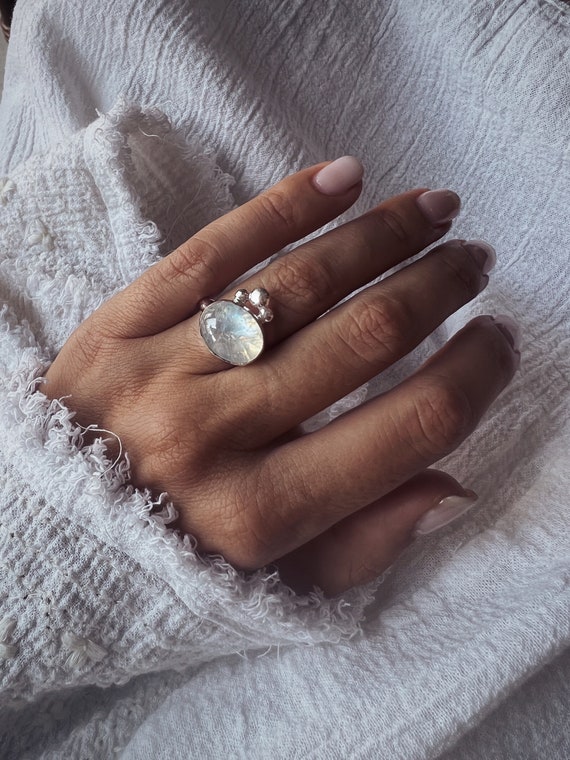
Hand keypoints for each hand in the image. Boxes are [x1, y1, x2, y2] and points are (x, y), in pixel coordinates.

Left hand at [44, 157, 519, 595]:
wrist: (39, 531)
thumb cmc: (167, 561)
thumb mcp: (271, 585)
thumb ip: (364, 542)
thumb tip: (452, 484)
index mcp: (260, 515)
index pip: (405, 427)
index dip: (473, 377)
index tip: (497, 342)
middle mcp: (215, 437)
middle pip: (361, 338)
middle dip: (438, 290)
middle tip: (475, 264)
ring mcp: (162, 370)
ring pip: (297, 283)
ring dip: (382, 236)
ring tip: (436, 210)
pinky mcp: (118, 323)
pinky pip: (212, 250)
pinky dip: (284, 207)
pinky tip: (344, 179)